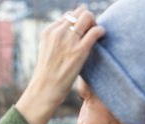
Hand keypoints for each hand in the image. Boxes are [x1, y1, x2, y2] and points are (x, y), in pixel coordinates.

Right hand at [16, 7, 104, 123]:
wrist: (43, 91)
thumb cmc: (47, 76)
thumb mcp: (46, 52)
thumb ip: (56, 41)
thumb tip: (71, 35)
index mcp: (48, 32)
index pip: (67, 16)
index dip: (77, 22)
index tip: (81, 32)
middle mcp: (57, 33)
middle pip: (79, 12)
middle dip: (87, 19)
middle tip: (89, 32)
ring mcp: (68, 41)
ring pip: (88, 16)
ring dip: (94, 23)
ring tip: (94, 35)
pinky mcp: (79, 51)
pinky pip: (96, 31)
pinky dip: (101, 31)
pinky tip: (101, 37)